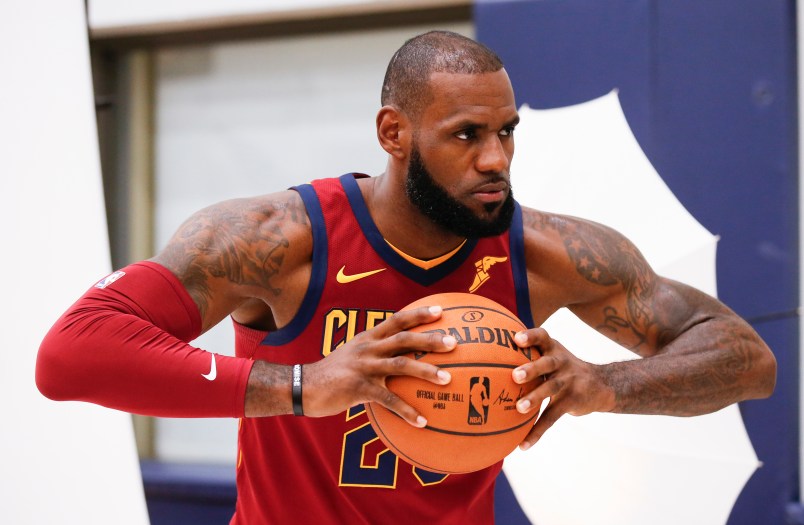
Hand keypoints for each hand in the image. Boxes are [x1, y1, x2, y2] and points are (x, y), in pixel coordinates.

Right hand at [303, 305, 454, 425]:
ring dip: (426, 372)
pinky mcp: (358, 388)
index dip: (418, 314)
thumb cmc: (332, 374)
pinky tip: (422, 421)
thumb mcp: (353, 355)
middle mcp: (368, 348)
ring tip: (448, 380)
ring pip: (401, 365)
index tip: (440, 311)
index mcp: (368, 338)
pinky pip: (388, 399)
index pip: (397, 320)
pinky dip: (406, 410)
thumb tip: (399, 358)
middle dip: (430, 339)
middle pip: (404, 339)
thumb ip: (374, 352)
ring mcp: (363, 367)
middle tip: (454, 342)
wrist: (302, 386)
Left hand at [511, 327, 614, 449]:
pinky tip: (523, 445)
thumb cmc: (564, 368)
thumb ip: (529, 353)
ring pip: (551, 389)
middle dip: (531, 368)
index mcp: (553, 349)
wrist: (602, 385)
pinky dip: (537, 432)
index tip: (516, 338)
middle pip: (547, 363)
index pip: (542, 337)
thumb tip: (487, 359)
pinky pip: (552, 417)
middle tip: (515, 375)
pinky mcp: (572, 401)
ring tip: (519, 408)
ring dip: (534, 398)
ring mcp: (568, 382)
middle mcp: (561, 362)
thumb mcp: (553, 354)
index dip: (531, 336)